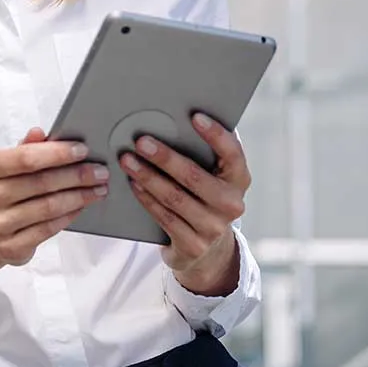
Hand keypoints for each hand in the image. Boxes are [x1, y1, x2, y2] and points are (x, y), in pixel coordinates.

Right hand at [0, 128, 108, 295]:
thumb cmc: (3, 190)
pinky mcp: (9, 247)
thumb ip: (25, 148)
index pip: (25, 157)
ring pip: (48, 207)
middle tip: (100, 172)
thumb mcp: (8, 165)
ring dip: (79, 196)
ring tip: (98, 189)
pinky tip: (81, 206)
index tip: (83, 150)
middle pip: (41, 182)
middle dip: (76, 175)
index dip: (57, 153)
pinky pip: (48, 229)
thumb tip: (38, 132)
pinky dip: (69, 215)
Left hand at [119, 112, 250, 296]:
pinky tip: (133, 184)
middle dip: (165, 158)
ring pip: (175, 198)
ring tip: (128, 160)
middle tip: (141, 141)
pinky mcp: (193, 245)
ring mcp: (213, 228)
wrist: (208, 250)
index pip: (233, 154)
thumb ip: (204, 153)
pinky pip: (165, 217)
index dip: (216, 135)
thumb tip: (177, 117)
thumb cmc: (204, 197)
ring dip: (148, 177)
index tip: (194, 116)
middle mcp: (231, 205)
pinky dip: (146, 198)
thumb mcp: (213, 178)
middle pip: (195, 177)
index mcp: (239, 180)